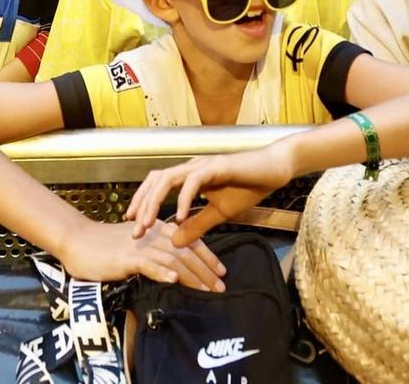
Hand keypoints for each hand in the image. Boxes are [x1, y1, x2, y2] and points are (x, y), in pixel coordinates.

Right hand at [61, 219, 226, 289]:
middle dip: (205, 270)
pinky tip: (173, 280)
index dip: (207, 256)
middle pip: (185, 251)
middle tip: (220, 286)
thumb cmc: (106, 246)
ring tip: (206, 289)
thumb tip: (176, 268)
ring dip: (191, 275)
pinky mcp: (125, 257)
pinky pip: (147, 263)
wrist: (78, 240)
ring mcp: (139, 245)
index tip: (221, 272)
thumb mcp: (136, 245)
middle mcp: (152, 234)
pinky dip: (161, 271)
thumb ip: (156, 253)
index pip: (189, 241)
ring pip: (172, 258)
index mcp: (157, 228)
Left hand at [124, 141, 298, 247]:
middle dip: (142, 204)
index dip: (143, 203)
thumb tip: (176, 242)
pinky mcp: (216, 166)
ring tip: (148, 224)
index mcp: (190, 175)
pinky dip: (184, 199)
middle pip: (156, 180)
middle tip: (135, 230)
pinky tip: (181, 217)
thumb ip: (197, 225)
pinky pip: (193, 181)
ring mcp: (203, 165)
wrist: (274, 170)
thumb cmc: (247, 186)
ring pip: (168, 178)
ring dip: (155, 201)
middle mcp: (191, 167)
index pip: (157, 184)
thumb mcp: (219, 213)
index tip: (134, 225)